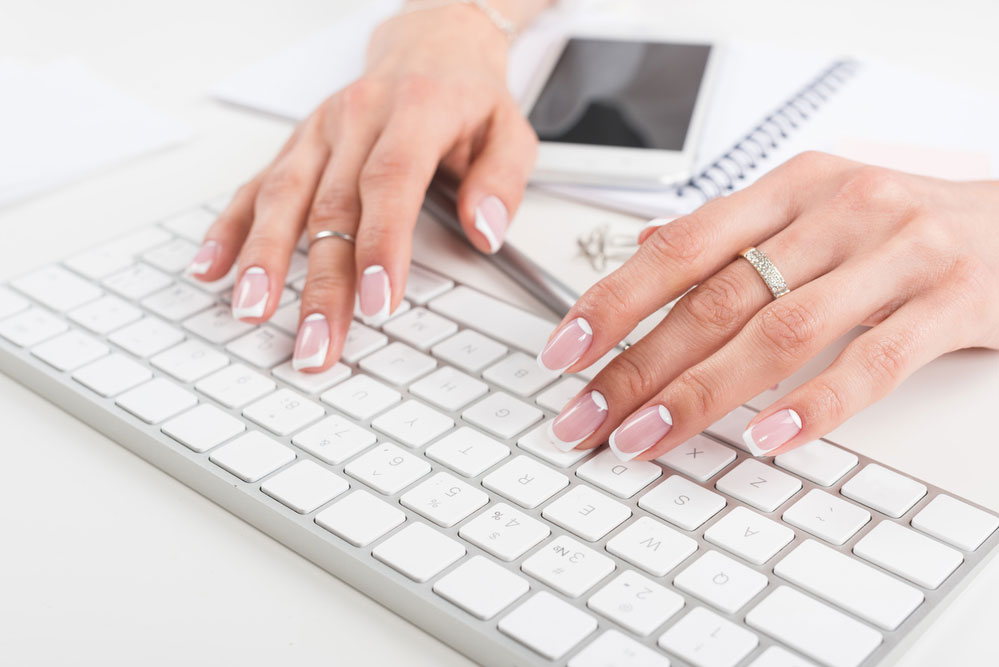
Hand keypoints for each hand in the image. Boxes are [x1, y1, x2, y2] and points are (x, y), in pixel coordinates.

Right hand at [189, 3, 536, 370]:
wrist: (430, 45)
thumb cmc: (467, 96)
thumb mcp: (511, 130)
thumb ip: (501, 182)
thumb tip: (484, 231)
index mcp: (416, 111)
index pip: (391, 181)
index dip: (382, 244)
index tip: (378, 301)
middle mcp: (359, 117)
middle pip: (333, 206)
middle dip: (321, 282)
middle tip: (317, 341)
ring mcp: (321, 130)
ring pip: (285, 196)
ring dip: (263, 258)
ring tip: (251, 310)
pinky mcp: (298, 142)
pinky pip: (256, 184)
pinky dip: (231, 227)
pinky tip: (213, 266)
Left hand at [538, 152, 998, 459]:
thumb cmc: (897, 223)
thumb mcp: (810, 208)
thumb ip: (731, 235)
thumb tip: (645, 253)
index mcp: (788, 189)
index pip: (680, 247)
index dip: (614, 301)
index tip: (564, 351)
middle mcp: (834, 212)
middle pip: (716, 298)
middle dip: (639, 365)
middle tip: (588, 417)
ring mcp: (894, 255)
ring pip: (780, 331)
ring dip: (702, 393)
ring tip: (647, 438)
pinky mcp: (950, 303)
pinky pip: (874, 361)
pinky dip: (816, 405)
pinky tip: (769, 440)